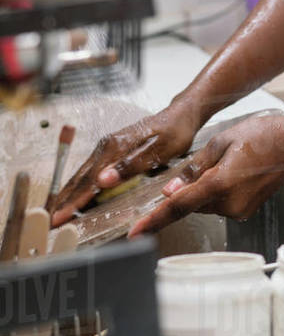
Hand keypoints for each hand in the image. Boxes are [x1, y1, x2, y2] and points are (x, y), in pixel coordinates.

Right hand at [50, 99, 201, 226]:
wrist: (181, 113)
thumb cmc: (174, 132)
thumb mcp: (159, 150)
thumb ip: (130, 166)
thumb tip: (102, 181)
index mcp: (116, 147)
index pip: (89, 180)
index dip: (74, 201)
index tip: (60, 218)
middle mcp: (107, 145)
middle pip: (81, 177)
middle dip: (65, 200)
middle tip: (50, 221)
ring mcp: (107, 146)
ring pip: (83, 173)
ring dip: (69, 193)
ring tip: (57, 211)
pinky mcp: (111, 149)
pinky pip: (90, 170)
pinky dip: (79, 185)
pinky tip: (76, 195)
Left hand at [127, 113, 283, 236]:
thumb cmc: (265, 136)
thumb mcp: (222, 142)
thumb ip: (193, 168)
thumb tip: (170, 191)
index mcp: (219, 184)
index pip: (177, 207)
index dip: (153, 220)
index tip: (134, 232)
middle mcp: (229, 204)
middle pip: (192, 203)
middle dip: (190, 187)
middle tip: (212, 159)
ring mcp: (239, 211)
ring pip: (206, 203)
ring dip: (206, 187)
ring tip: (231, 161)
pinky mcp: (246, 211)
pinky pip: (221, 203)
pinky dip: (219, 190)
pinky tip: (237, 170)